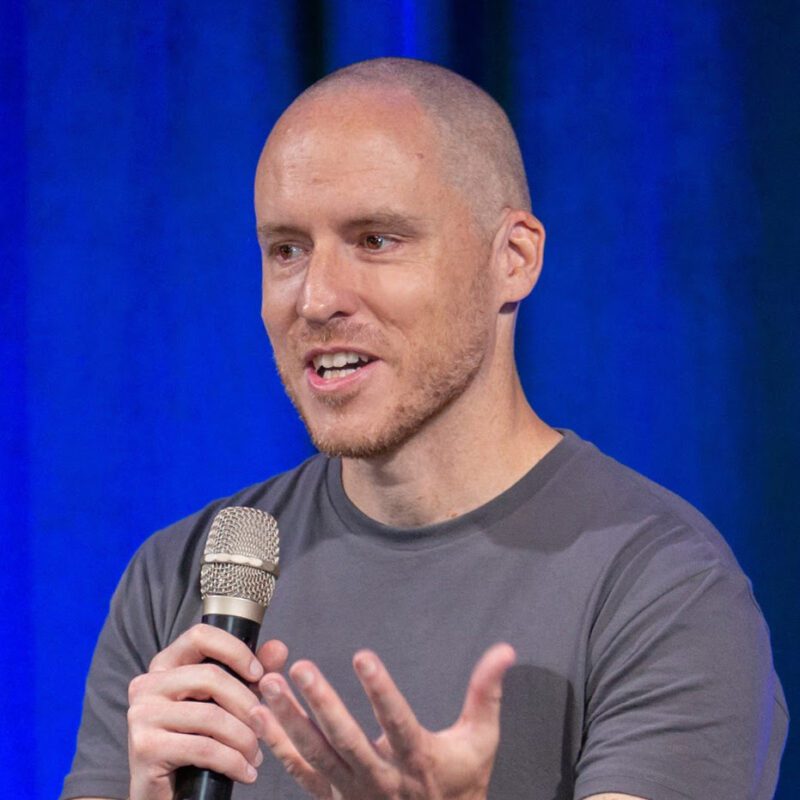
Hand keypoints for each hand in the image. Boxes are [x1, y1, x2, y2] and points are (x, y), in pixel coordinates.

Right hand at [126, 624, 287, 799]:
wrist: (168, 794)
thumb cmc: (198, 740)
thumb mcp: (227, 701)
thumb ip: (252, 673)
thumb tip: (279, 648)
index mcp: (165, 665)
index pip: (201, 635)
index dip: (235, 650)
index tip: (258, 674)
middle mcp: (147, 684)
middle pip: (211, 677)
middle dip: (247, 704)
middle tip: (264, 727)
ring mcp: (142, 715)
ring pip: (211, 716)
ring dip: (244, 739)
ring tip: (256, 755)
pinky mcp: (146, 747)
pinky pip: (204, 748)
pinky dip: (233, 762)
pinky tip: (245, 772)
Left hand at [252, 643, 515, 799]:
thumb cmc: (461, 782)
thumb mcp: (480, 740)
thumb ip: (487, 693)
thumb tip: (504, 651)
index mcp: (418, 759)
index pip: (398, 722)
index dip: (381, 691)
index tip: (363, 657)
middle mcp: (381, 778)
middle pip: (346, 741)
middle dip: (322, 704)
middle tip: (301, 668)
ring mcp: (352, 791)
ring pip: (316, 755)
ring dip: (289, 720)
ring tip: (268, 684)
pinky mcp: (333, 797)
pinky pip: (300, 772)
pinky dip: (277, 744)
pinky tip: (258, 714)